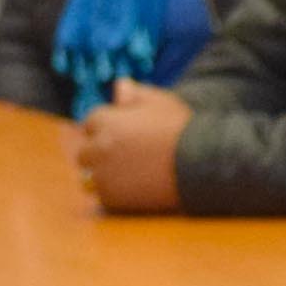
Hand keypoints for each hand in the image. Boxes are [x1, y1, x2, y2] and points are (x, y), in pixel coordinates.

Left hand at [73, 82, 190, 214]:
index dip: (107, 127)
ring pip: (91, 178)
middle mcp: (99, 149)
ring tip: (129, 175)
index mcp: (106, 122)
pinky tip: (136, 188)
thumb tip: (118, 87)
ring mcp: (104, 176)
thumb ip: (135, 92)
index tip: (124, 134)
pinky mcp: (114, 199)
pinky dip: (115, 194)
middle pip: (84, 154)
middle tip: (124, 157)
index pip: (90, 124)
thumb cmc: (182, 128)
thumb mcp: (161, 101)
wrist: (200, 164)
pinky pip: (104, 197)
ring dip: (103, 176)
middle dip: (98, 153)